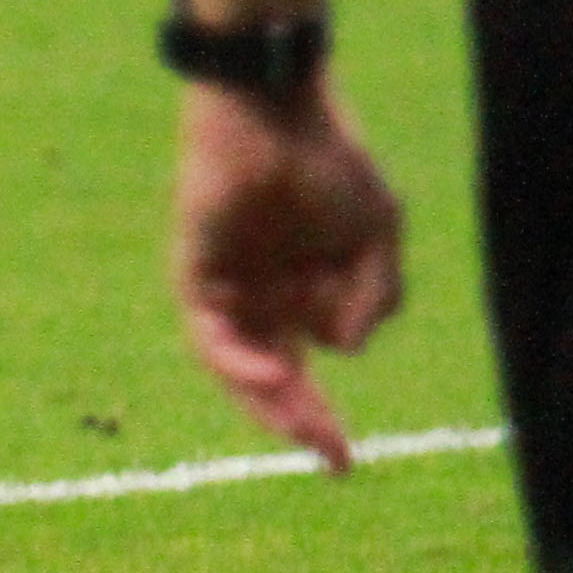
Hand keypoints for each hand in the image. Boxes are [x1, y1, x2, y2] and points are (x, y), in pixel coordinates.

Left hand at [172, 79, 403, 468]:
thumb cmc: (330, 163)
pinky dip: (240, 357)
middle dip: (300, 423)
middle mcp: (258, 301)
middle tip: (330, 461)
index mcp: (299, 295)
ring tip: (303, 426)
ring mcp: (225, 290)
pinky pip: (211, 331)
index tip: (344, 463)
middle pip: (272, 380)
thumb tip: (347, 352)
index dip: (322, 420)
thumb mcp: (377, 236)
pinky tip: (274, 369)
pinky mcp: (195, 273)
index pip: (306, 372)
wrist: (281, 110)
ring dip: (270, 399)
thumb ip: (375, 296)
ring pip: (239, 364)